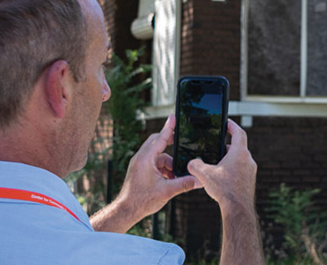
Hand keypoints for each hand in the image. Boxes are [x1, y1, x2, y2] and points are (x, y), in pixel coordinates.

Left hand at [90, 115, 199, 232]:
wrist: (126, 210)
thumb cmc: (142, 200)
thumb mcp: (167, 191)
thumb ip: (184, 184)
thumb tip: (200, 180)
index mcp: (146, 159)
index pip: (160, 138)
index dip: (169, 127)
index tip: (174, 116)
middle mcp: (141, 158)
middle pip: (158, 142)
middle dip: (171, 146)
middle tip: (183, 146)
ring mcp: (140, 163)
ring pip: (158, 155)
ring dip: (169, 163)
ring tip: (176, 176)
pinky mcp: (140, 170)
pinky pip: (154, 163)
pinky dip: (163, 168)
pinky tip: (170, 179)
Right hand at [188, 120, 263, 264]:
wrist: (238, 209)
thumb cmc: (225, 189)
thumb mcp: (204, 174)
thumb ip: (195, 165)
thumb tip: (192, 163)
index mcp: (239, 153)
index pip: (238, 132)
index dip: (232, 125)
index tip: (226, 122)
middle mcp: (248, 160)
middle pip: (237, 147)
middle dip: (225, 146)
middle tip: (214, 147)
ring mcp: (250, 171)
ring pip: (239, 160)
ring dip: (228, 160)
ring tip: (215, 165)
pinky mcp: (249, 181)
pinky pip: (240, 171)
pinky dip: (231, 171)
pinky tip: (221, 179)